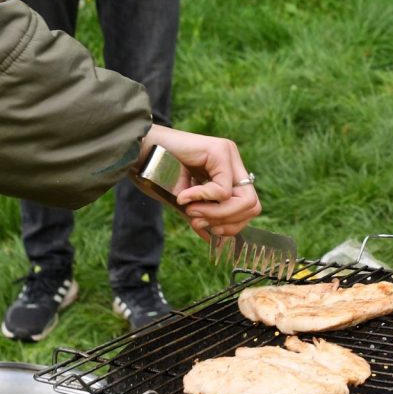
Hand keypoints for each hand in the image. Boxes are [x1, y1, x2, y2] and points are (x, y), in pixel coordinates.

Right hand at [139, 124, 262, 242]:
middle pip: (253, 205)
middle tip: (198, 221)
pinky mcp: (219, 151)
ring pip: (245, 199)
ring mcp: (228, 154)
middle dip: (227, 223)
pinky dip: (202, 199)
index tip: (205, 227)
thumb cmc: (157, 176)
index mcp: (229, 173)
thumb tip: (219, 242)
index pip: (249, 207)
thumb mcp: (186, 204)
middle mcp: (233, 162)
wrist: (138, 153)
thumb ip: (204, 218)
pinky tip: (183, 196)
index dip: (232, 225)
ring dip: (216, 213)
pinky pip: (222, 190)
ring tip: (191, 209)